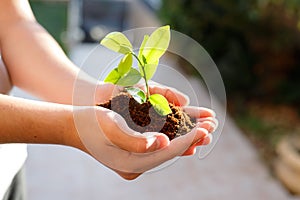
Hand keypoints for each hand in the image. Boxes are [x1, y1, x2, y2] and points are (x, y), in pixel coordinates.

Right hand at [74, 82, 216, 179]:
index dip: (187, 141)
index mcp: (129, 162)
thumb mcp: (111, 127)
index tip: (205, 131)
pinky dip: (175, 138)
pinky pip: (160, 147)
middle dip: (192, 139)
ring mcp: (135, 161)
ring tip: (206, 129)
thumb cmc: (90, 123)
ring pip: (167, 150)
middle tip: (213, 129)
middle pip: (170, 153)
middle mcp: (134, 166)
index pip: (166, 152)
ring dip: (186, 139)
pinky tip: (187, 133)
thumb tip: (163, 143)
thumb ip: (136, 141)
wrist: (74, 126)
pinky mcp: (135, 154)